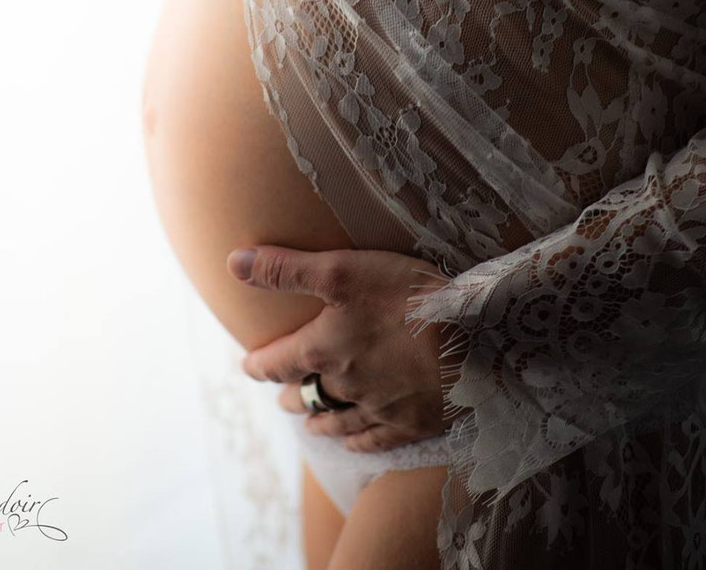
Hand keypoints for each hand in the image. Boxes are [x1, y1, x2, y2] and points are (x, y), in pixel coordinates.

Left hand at [226, 244, 454, 451]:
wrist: (471, 340)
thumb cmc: (406, 297)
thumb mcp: (342, 270)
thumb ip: (286, 270)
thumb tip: (233, 263)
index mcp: (324, 349)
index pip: (279, 362)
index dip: (260, 364)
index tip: (248, 367)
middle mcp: (345, 385)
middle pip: (308, 395)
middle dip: (292, 394)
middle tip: (283, 396)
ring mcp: (379, 408)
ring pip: (338, 421)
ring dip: (321, 421)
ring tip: (311, 423)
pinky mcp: (412, 422)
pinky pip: (375, 440)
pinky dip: (359, 442)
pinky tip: (355, 443)